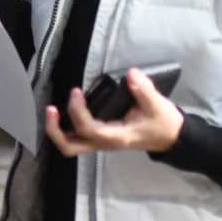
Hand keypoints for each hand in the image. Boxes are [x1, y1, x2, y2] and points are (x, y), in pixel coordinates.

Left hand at [44, 68, 185, 156]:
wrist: (170, 137)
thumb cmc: (163, 123)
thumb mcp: (158, 106)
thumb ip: (144, 91)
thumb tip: (131, 74)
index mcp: (116, 137)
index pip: (89, 130)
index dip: (77, 112)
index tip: (76, 92)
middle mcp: (104, 143)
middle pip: (69, 147)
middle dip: (55, 130)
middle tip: (51, 109)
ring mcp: (101, 142)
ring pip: (70, 145)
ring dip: (57, 129)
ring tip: (52, 110)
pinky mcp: (101, 137)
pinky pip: (76, 137)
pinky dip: (65, 126)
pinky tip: (64, 110)